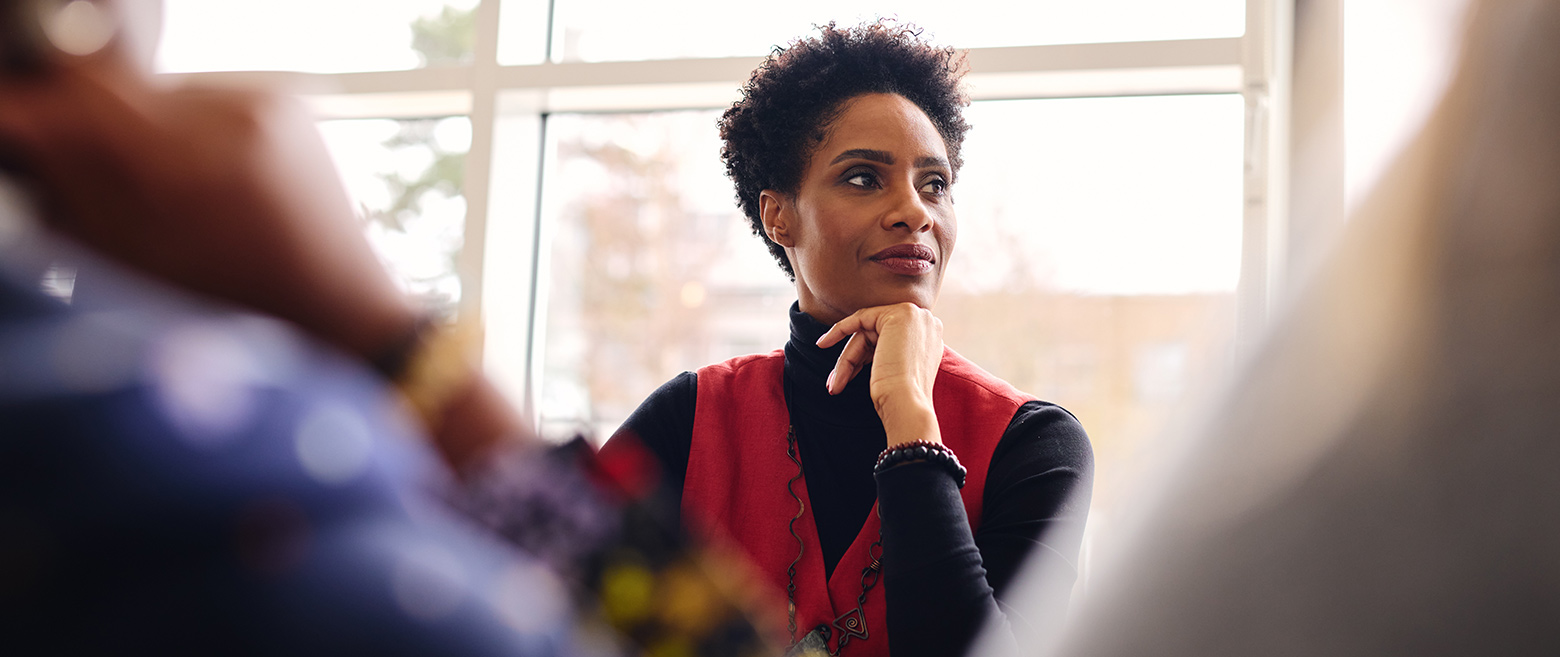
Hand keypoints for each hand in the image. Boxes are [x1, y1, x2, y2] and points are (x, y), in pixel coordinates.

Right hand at [0, 43, 531, 471]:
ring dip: (146, 134)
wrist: (336, 307)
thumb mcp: (133, 260)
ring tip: (171, 197)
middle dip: (96, 132)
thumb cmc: (234, 305)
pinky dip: (190, 135)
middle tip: (97, 182)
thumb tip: (25, 128)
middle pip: (120, 92)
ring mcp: (267, 104)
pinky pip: (206, 103)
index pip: (83, 100)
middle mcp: (236, 118)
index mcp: (192, 163)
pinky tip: (210, 186)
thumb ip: (72, 186)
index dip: (36, 113)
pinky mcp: (284, 103)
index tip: (17, 124)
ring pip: (162, 97)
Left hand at [816, 302, 943, 445]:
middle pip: (874, 335)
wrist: (908, 405)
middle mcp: (926, 322)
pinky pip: (860, 318)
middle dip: (852, 359)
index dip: (864, 353)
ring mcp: (915, 316)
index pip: (888, 339)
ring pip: (865, 332)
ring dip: (847, 359)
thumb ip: (888, 353)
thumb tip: (863, 353)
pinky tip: (824, 343)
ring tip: (835, 384)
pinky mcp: (898, 315)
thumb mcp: (897, 370)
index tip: (843, 371)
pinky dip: (839, 331)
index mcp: (929, 337)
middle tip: (834, 384)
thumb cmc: (901, 399)